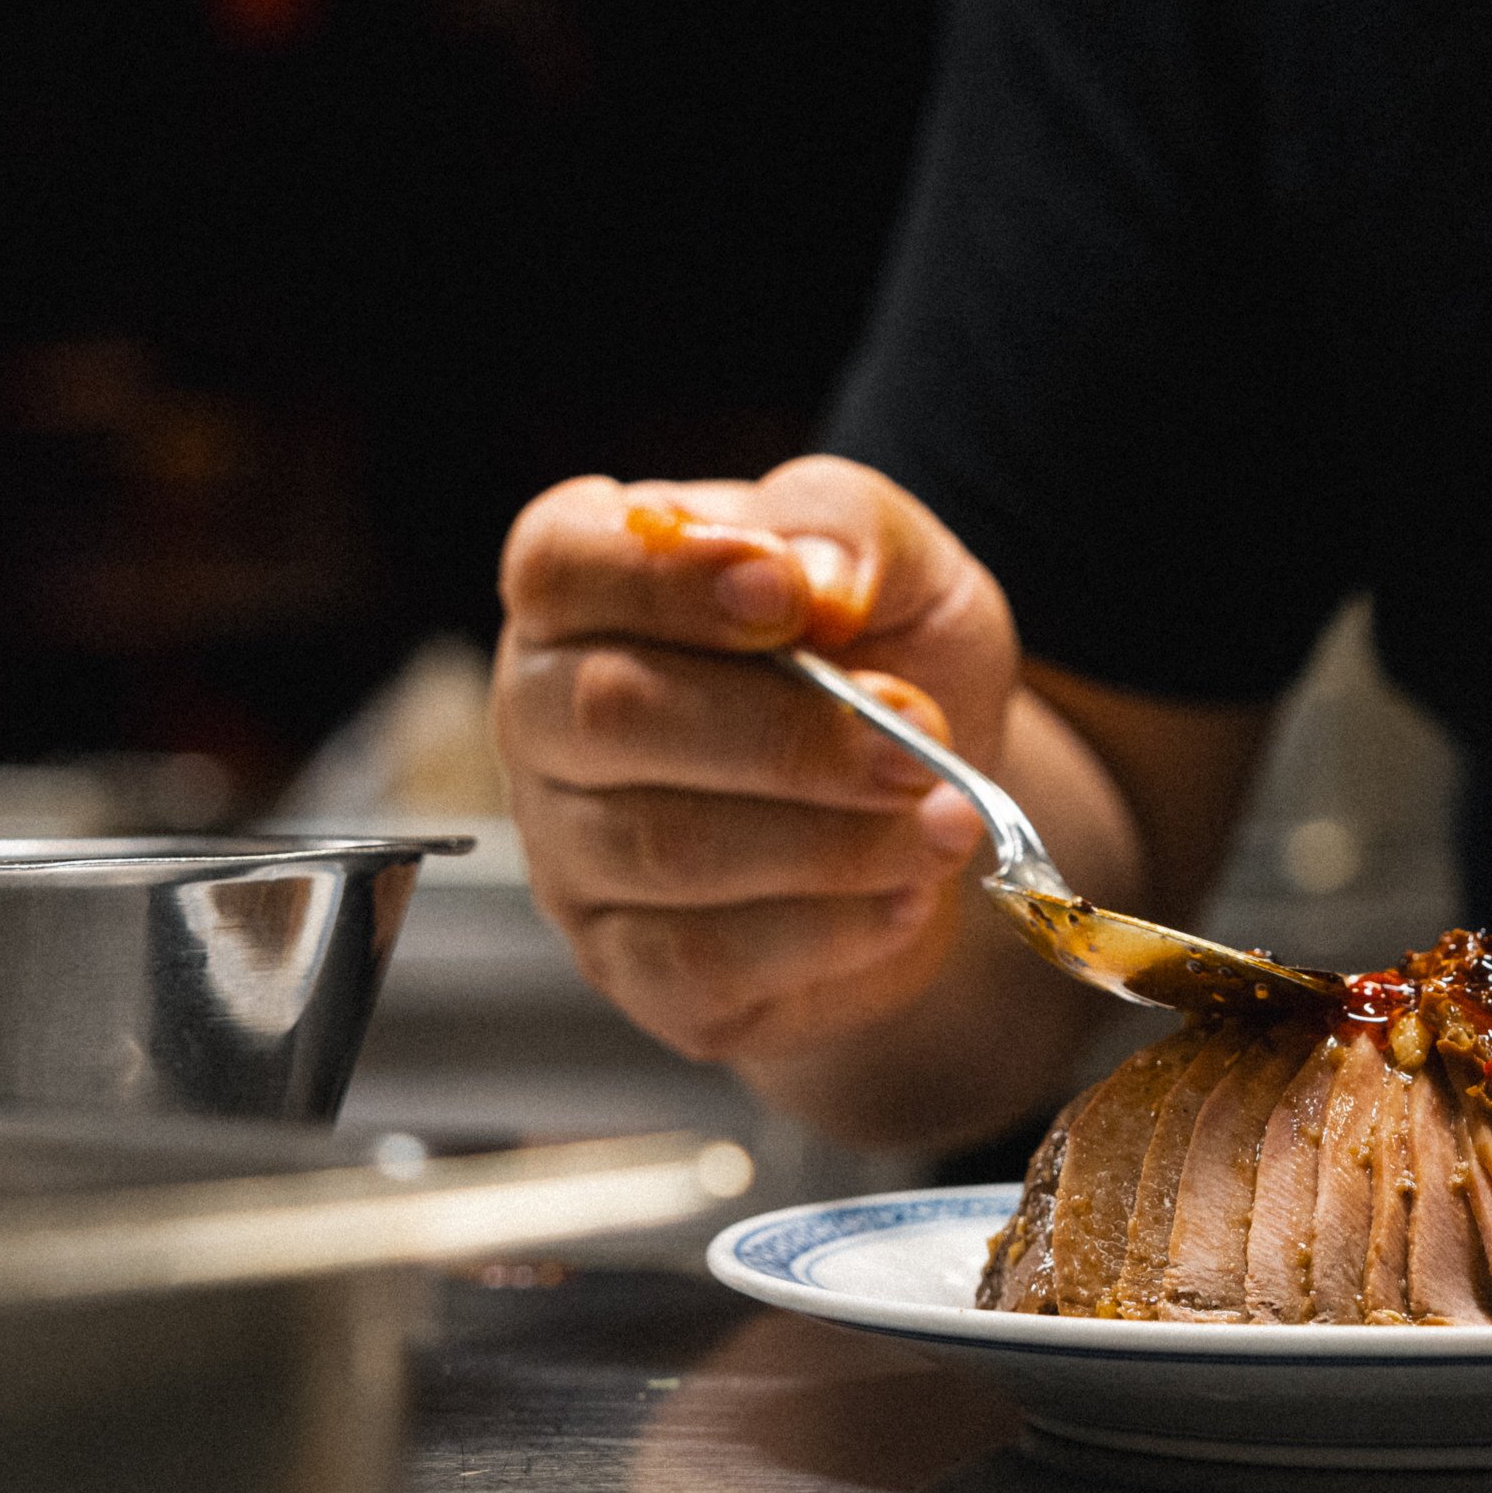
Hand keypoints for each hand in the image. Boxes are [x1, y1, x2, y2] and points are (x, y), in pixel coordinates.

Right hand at [493, 458, 1020, 1069]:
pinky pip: (698, 960)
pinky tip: (903, 898)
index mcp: (585, 583)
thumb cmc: (884, 656)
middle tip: (918, 740)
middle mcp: (546, 713)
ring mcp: (571, 848)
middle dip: (784, 734)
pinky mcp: (628, 961)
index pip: (558, 562)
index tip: (787, 598)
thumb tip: (814, 582)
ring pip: (663, 848)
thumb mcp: (900, 559)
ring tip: (945, 820)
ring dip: (831, 839)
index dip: (662, 579)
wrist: (932, 803)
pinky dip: (826, 929)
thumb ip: (849, 531)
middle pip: (607, 715)